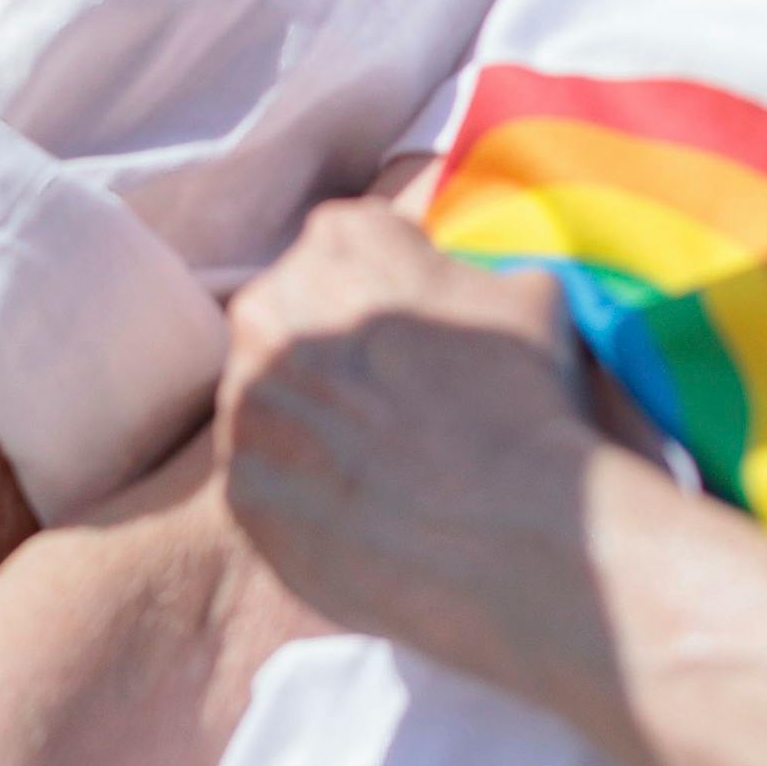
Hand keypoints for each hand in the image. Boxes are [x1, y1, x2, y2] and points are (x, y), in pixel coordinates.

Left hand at [214, 202, 614, 686]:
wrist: (507, 526)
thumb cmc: (524, 402)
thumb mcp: (525, 289)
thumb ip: (469, 267)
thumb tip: (461, 282)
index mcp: (339, 239)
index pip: (346, 250)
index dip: (385, 294)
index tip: (414, 338)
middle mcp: (271, 306)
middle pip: (292, 318)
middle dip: (333, 353)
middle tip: (393, 403)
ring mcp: (246, 398)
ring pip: (271, 399)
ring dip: (311, 421)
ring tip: (379, 461)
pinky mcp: (241, 483)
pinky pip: (266, 476)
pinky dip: (302, 490)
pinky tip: (359, 506)